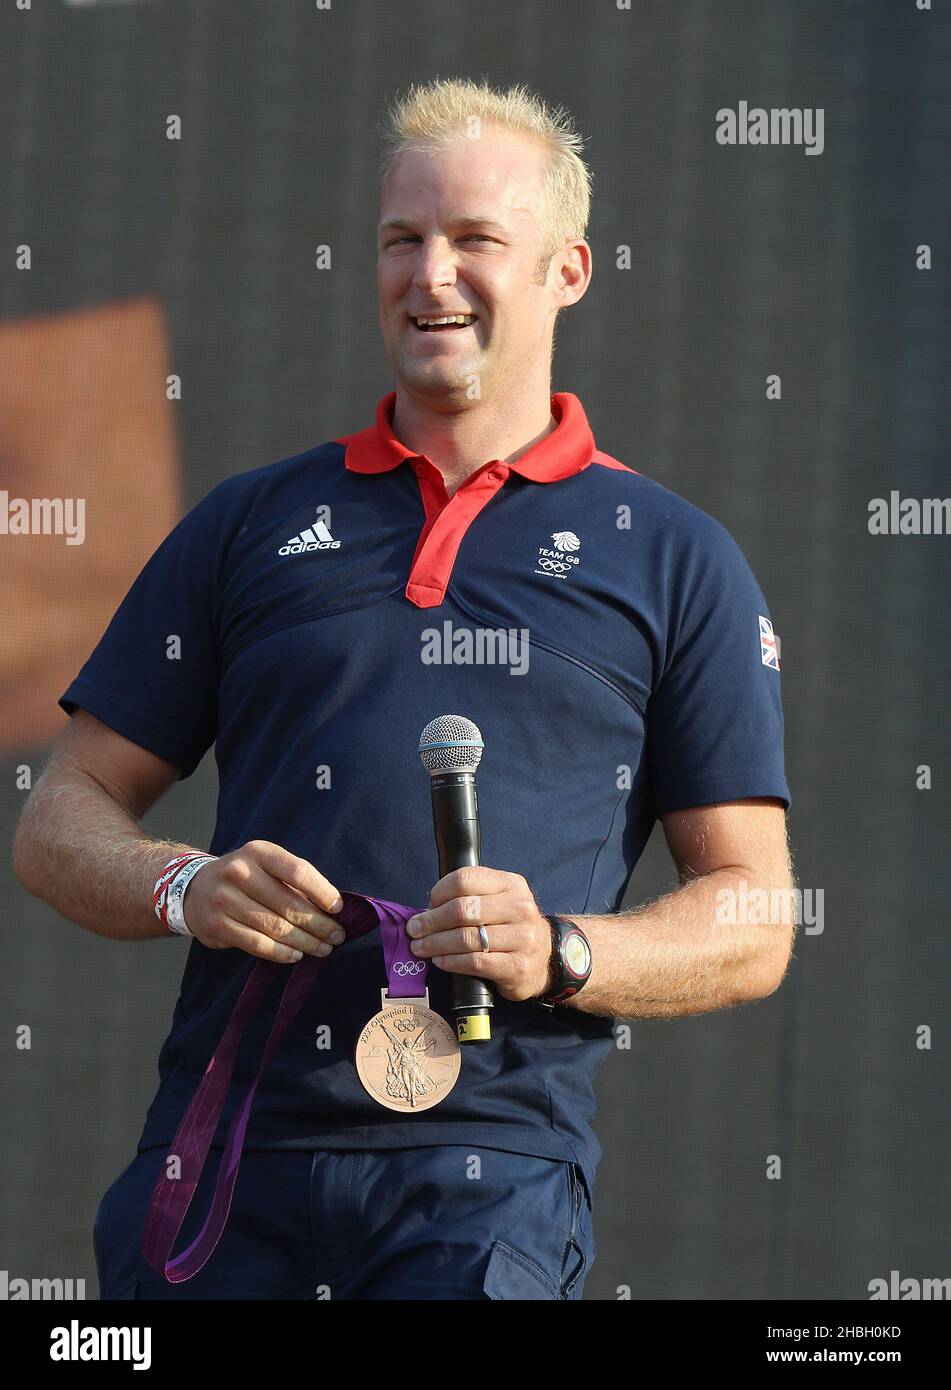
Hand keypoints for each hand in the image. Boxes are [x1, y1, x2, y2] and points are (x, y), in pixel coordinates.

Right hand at [184, 840, 345, 963]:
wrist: (194, 889)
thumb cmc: (244, 878)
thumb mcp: (265, 865)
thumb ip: (293, 882)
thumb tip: (331, 908)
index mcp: (258, 852)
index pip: (298, 871)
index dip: (322, 892)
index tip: (338, 909)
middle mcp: (239, 873)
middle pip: (289, 904)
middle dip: (319, 924)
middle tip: (337, 937)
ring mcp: (225, 900)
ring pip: (275, 927)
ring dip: (305, 942)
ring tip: (323, 949)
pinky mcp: (218, 926)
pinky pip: (257, 944)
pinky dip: (281, 953)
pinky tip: (296, 955)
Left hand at [406, 867, 552, 1002]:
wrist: (545, 958)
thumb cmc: (510, 926)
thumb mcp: (499, 900)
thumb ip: (470, 897)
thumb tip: (427, 909)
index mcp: (511, 884)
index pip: (466, 879)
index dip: (440, 892)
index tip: (428, 904)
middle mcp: (520, 908)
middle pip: (463, 909)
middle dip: (431, 921)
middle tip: (414, 930)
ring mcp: (522, 938)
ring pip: (466, 938)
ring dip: (436, 943)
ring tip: (421, 947)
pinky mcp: (518, 966)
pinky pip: (475, 963)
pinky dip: (451, 962)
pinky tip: (440, 961)